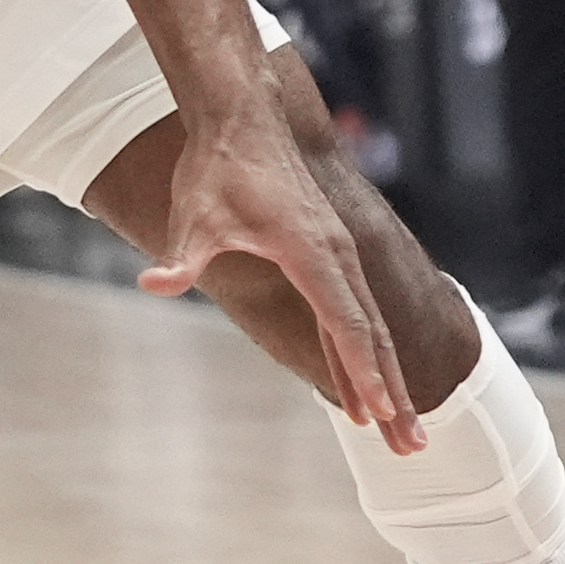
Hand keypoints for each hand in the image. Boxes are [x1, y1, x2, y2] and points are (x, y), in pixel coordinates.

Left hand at [133, 118, 420, 449]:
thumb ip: (181, 258)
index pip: (346, 324)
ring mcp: (337, 253)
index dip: (364, 372)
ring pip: (368, 326)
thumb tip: (152, 284)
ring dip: (382, 377)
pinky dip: (357, 349)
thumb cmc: (217, 167)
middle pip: (372, 335)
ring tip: (399, 429)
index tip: (384, 414)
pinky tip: (361, 383)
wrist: (240, 115)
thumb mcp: (194, 216)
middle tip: (412, 447)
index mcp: (314, 252)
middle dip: (392, 392)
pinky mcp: (327, 250)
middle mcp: (338, 255)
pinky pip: (349, 310)